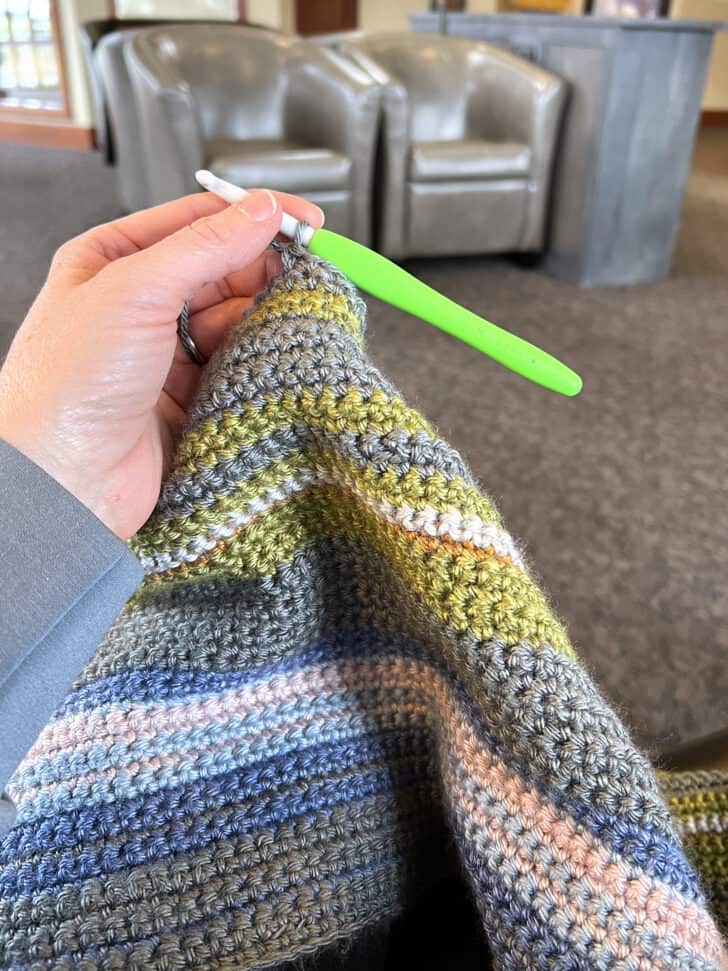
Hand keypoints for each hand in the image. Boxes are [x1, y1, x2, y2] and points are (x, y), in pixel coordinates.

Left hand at [0, 190, 322, 539]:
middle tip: (308, 274)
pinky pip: (236, 367)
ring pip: (234, 320)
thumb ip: (205, 245)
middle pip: (222, 270)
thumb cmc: (67, 384)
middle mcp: (138, 304)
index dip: (253, 216)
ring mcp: (164, 353)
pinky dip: (257, 362)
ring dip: (263, 320)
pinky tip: (269, 360)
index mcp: (111, 261)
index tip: (305, 222)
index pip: (195, 221)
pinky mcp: (188, 398)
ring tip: (286, 324)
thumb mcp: (135, 290)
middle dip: (264, 270)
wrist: (64, 481)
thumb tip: (262, 210)